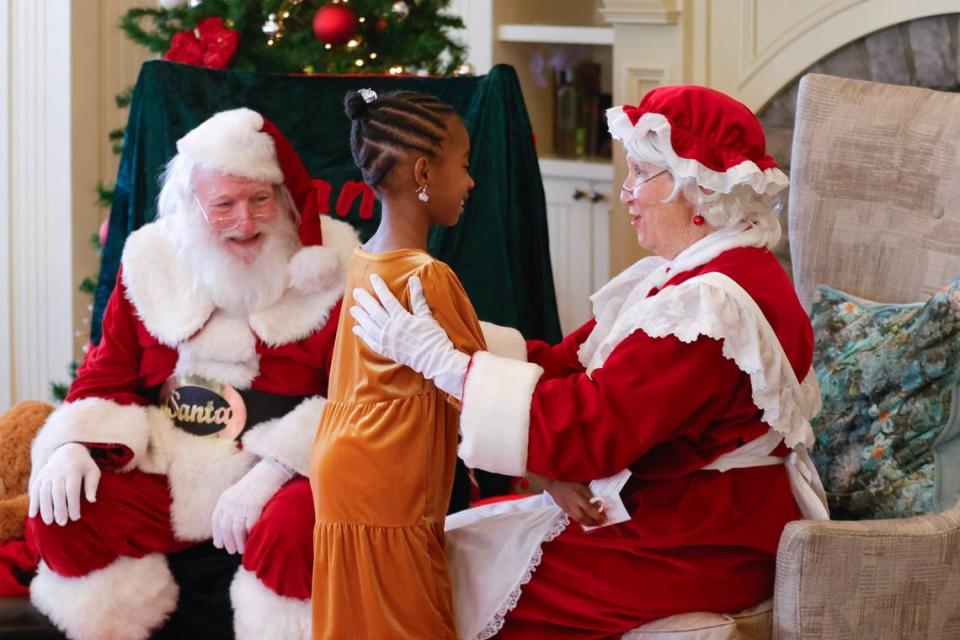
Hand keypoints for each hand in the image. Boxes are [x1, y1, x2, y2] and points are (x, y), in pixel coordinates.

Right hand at [28, 443, 100, 525]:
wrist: (67, 450)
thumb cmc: (84, 465)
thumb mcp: (93, 471)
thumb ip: (92, 485)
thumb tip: (92, 501)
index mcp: (73, 470)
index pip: (72, 490)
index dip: (73, 505)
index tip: (76, 518)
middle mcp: (58, 471)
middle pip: (57, 492)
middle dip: (59, 509)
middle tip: (62, 523)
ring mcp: (47, 474)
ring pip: (43, 492)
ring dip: (45, 508)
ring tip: (49, 522)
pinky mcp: (39, 477)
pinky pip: (34, 490)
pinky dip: (33, 502)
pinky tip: (33, 514)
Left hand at [212, 458, 293, 554]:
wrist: (271, 470)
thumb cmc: (258, 483)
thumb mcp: (239, 492)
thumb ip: (232, 506)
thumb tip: (228, 526)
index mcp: (225, 498)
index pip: (217, 521)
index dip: (217, 535)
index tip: (220, 545)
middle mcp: (231, 502)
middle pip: (225, 528)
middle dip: (228, 542)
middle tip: (232, 551)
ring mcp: (242, 504)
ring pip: (236, 530)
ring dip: (239, 543)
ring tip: (242, 550)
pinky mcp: (255, 505)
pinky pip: (250, 526)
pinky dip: (250, 536)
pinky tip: (253, 540)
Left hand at [351, 274, 469, 398]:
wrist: (435, 360)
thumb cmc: (434, 337)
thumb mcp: (427, 316)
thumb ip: (418, 298)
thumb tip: (414, 279)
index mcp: (402, 318)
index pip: (387, 299)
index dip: (379, 287)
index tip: (373, 278)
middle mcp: (391, 328)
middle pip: (374, 311)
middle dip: (364, 300)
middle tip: (355, 292)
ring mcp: (387, 341)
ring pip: (369, 326)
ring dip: (360, 316)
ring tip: (353, 309)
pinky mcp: (386, 351)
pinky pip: (370, 341)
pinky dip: (363, 334)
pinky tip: (357, 329)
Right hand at [545, 479, 604, 526]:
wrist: (555, 487)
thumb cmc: (570, 485)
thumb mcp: (582, 487)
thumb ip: (590, 496)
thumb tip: (599, 505)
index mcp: (577, 498)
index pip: (589, 509)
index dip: (597, 515)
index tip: (605, 517)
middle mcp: (573, 506)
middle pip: (584, 518)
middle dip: (594, 522)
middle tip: (602, 522)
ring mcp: (569, 510)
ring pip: (580, 521)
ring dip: (589, 524)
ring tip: (596, 523)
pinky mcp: (567, 512)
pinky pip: (576, 520)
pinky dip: (583, 522)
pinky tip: (588, 521)